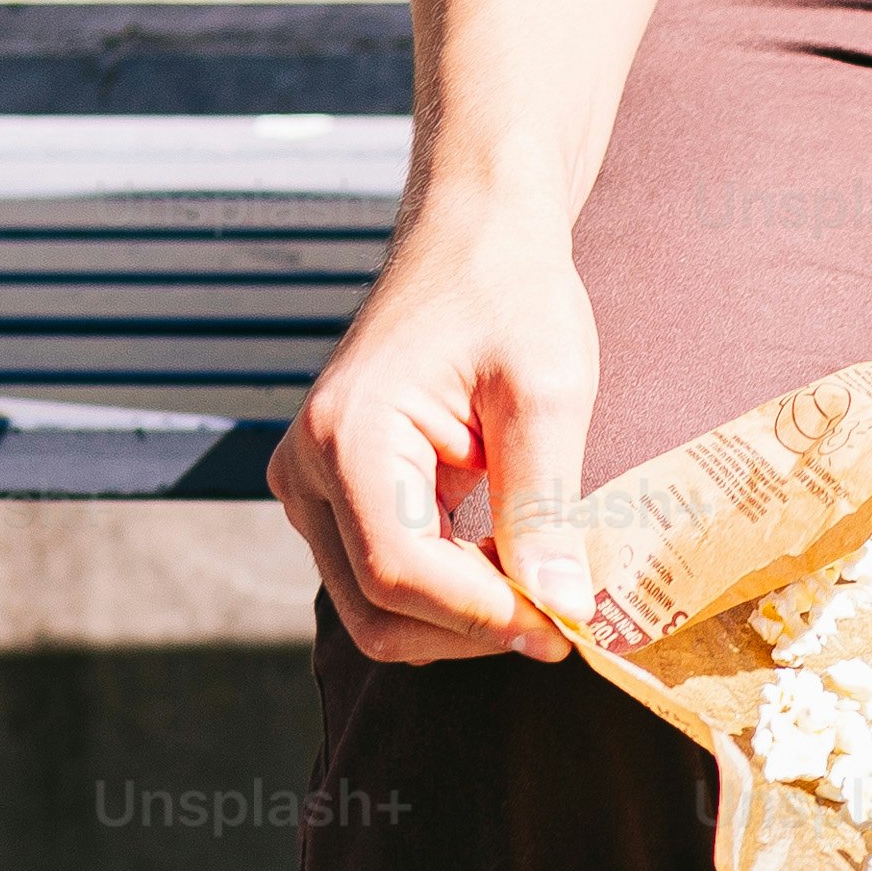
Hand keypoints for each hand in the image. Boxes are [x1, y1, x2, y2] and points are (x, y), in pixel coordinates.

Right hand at [269, 214, 602, 662]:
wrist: (473, 240)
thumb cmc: (511, 297)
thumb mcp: (546, 394)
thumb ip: (545, 506)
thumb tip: (563, 610)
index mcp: (346, 435)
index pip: (398, 572)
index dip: (484, 617)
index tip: (565, 629)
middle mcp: (306, 467)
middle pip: (377, 609)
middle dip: (472, 629)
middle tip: (563, 617)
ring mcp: (311, 487)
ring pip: (376, 609)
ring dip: (462, 619)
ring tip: (542, 584)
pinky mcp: (334, 497)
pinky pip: (383, 579)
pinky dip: (449, 594)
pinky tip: (510, 564)